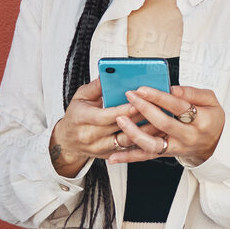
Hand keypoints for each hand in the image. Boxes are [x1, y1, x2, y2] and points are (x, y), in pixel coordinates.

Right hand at [48, 79, 167, 177]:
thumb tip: (108, 73)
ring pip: (127, 141)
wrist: (67, 141)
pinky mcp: (108, 155)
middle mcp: (89, 136)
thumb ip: (95, 86)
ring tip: (162, 120)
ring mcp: (99, 148)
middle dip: (139, 118)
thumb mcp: (80, 97)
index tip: (138, 102)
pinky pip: (128, 150)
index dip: (123, 110)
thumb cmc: (76, 116)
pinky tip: (156, 133)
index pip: (105, 116)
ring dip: (145, 131)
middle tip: (158, 108)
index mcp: (81, 119)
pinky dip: (142, 141)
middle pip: (119, 128)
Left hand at [109, 85, 225, 166]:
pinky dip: (129, 157)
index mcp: (201, 120)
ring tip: (120, 119)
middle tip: (129, 96)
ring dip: (134, 132)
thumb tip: (172, 89)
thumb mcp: (211, 101)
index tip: (143, 89)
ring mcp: (176, 148)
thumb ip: (192, 93)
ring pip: (152, 144)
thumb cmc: (211, 119)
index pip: (178, 106)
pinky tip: (114, 156)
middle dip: (144, 108)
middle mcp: (188, 137)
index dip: (159, 97)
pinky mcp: (167, 154)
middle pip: (163, 123)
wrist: (215, 144)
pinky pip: (146, 156)